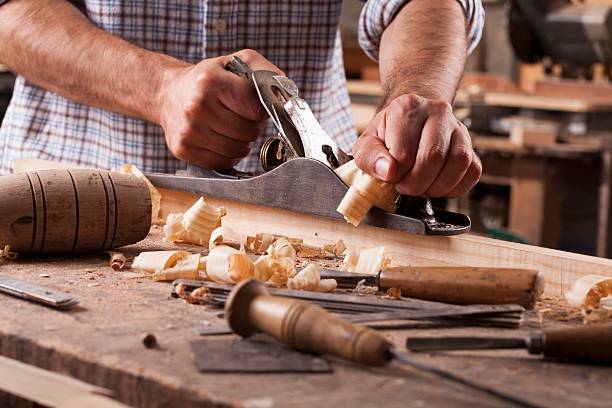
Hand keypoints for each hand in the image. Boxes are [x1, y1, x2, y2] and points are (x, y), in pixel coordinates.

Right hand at [158, 49, 281, 168]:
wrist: (169, 93)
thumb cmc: (209, 79)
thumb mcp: (236, 62)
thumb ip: (266, 73)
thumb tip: (286, 95)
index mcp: (211, 82)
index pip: (257, 109)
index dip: (261, 111)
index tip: (253, 106)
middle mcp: (197, 106)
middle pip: (249, 132)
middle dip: (252, 126)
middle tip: (240, 116)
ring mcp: (189, 130)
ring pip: (238, 150)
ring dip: (241, 142)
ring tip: (230, 126)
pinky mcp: (183, 149)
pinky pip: (223, 162)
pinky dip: (227, 154)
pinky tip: (220, 139)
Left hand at [352, 94, 480, 197]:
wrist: (410, 122)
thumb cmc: (387, 135)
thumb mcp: (366, 144)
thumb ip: (370, 158)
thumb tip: (389, 172)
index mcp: (408, 107)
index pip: (404, 154)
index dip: (395, 175)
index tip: (390, 178)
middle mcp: (438, 111)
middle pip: (433, 157)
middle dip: (415, 184)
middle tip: (404, 186)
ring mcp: (459, 127)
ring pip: (458, 163)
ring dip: (437, 187)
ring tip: (421, 186)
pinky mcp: (472, 146)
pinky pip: (472, 172)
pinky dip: (455, 188)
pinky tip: (437, 184)